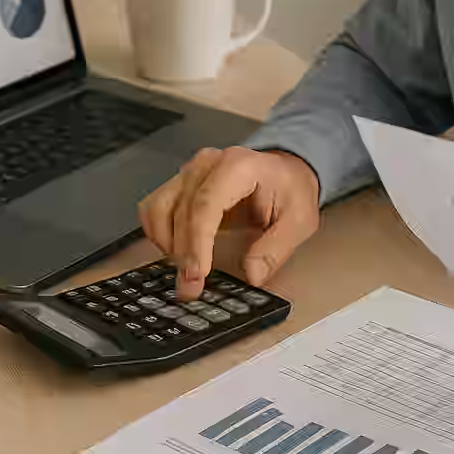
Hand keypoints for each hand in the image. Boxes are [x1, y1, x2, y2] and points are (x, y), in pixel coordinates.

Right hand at [137, 147, 320, 300]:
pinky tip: (175, 251)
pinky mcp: (180, 182)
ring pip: (159, 208)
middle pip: (180, 211)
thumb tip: (252, 275)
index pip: (206, 205)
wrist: (285, 170)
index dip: (197, 243)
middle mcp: (209, 164)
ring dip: (167, 245)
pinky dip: (158, 233)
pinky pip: (154, 207)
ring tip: (186, 271)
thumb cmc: (291, 190)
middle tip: (191, 288)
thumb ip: (275, 248)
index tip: (197, 274)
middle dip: (183, 255)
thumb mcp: (299, 220)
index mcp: (239, 167)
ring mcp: (190, 171)